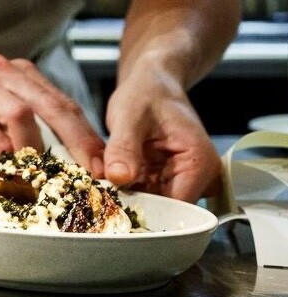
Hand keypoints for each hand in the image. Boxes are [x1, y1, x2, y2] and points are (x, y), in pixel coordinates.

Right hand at [0, 55, 105, 168]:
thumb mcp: (2, 125)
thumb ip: (33, 135)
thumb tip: (74, 166)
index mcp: (19, 75)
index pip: (63, 103)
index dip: (86, 136)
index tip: (104, 166)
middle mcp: (2, 73)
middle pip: (52, 105)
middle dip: (77, 141)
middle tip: (92, 171)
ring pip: (23, 113)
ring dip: (34, 148)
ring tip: (37, 171)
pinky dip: (3, 153)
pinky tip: (5, 167)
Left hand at [102, 77, 219, 202]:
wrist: (151, 84)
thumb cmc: (147, 93)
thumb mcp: (130, 116)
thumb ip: (124, 147)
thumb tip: (119, 178)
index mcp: (199, 163)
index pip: (177, 206)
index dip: (145, 212)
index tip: (112, 211)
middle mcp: (197, 178)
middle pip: (165, 211)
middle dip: (132, 208)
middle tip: (98, 202)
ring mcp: (180, 181)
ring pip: (151, 206)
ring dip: (126, 201)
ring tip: (99, 192)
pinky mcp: (163, 181)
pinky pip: (143, 196)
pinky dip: (124, 192)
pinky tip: (105, 185)